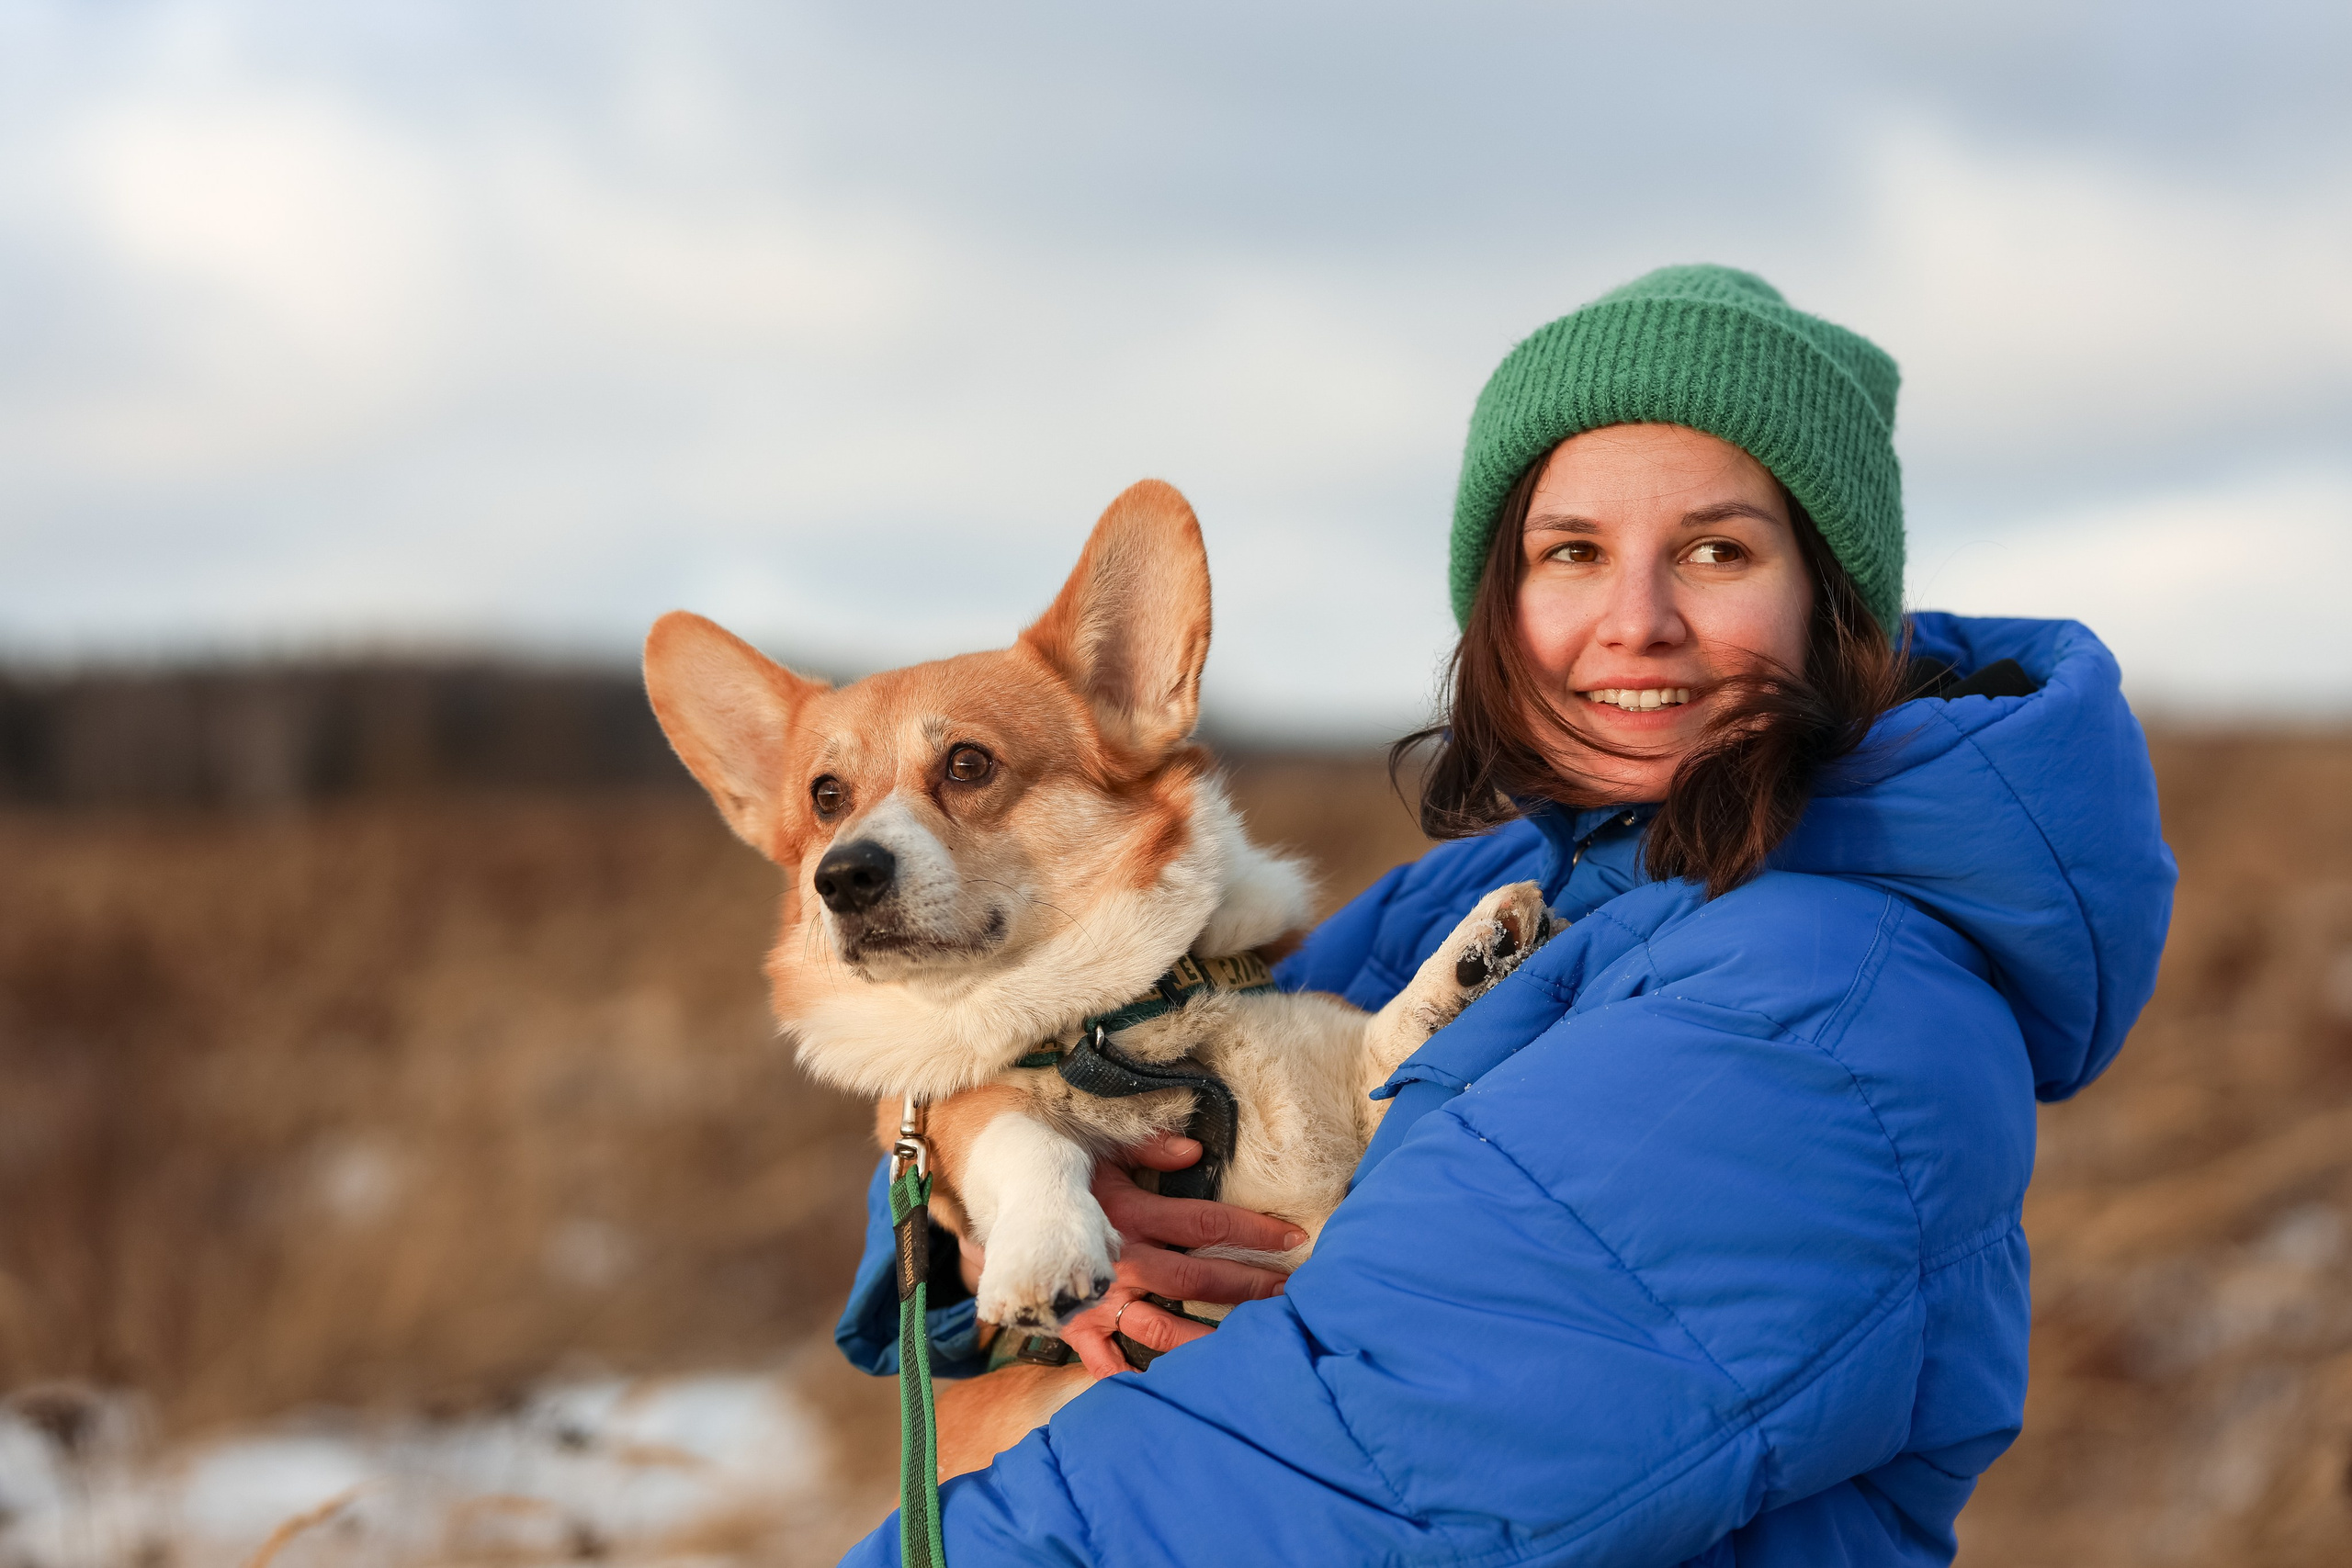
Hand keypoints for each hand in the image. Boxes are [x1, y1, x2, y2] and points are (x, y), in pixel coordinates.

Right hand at [1057, 1132, 1304, 1379]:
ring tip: (1252, 1344)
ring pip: (1163, 1328)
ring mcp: (1096, 1297)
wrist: (994, 1195)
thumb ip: (1148, 1147)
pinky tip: (1166, 1392)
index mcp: (1129, 1213)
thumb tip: (1194, 1151)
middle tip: (1291, 1293)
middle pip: (1197, 1279)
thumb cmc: (1054, 1166)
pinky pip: (1103, 1360)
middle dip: (1248, 1286)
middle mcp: (1119, 1260)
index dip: (1252, 1231)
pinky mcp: (1072, 1322)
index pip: (1204, 1223)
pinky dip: (1130, 1378)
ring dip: (1209, 1338)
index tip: (1293, 1237)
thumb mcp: (1099, 1145)